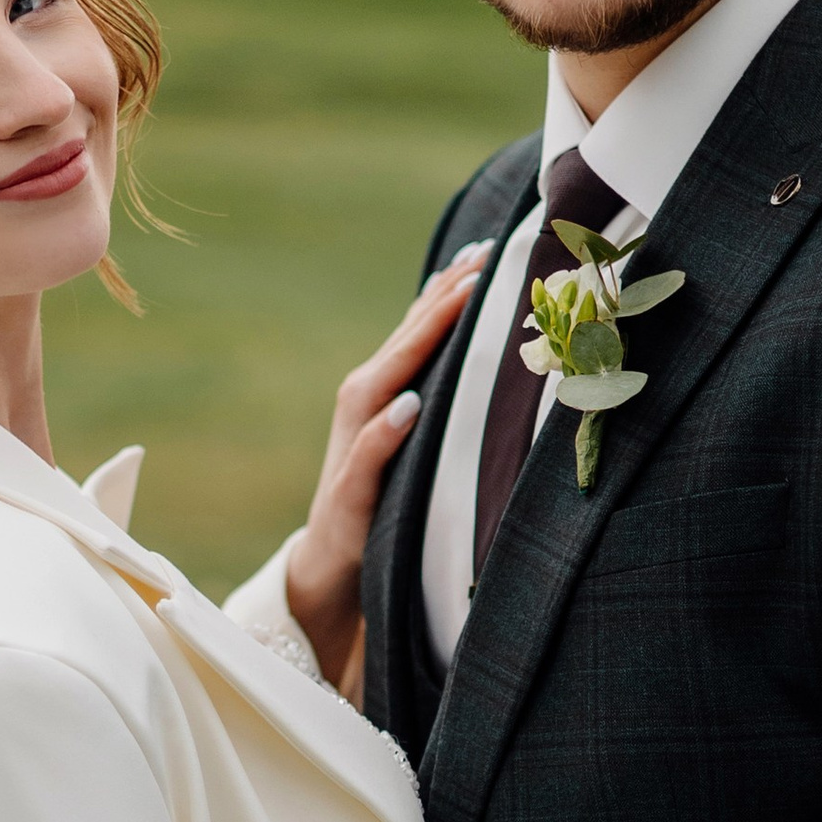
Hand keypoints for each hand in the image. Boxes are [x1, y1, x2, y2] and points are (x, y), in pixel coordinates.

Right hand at [283, 249, 487, 694]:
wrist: (330, 572)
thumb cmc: (383, 503)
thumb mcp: (414, 449)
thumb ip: (438, 405)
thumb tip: (492, 362)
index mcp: (383, 396)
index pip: (418, 332)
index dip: (449, 290)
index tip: (488, 249)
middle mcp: (363, 410)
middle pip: (405, 343)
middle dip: (442, 300)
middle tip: (484, 259)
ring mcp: (352, 451)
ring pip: (382, 384)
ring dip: (417, 343)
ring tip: (454, 305)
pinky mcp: (348, 498)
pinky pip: (367, 459)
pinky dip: (385, 431)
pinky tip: (408, 407)